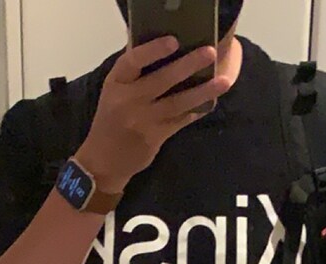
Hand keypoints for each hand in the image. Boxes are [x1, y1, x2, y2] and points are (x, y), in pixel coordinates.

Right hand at [76, 39, 230, 193]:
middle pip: (162, 80)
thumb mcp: (114, 92)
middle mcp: (128, 100)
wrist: (102, 161)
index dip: (154, 50)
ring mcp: (142, 121)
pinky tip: (209, 103)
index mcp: (116, 83)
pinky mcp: (154, 138)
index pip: (133, 61)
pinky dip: (195, 111)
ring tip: (222, 81)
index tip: (174, 41)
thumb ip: (134, 73)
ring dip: (202, 91)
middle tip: (210, 53)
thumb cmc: (111, 119)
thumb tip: (161, 47)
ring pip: (177, 103)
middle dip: (188, 65)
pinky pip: (179, 121)